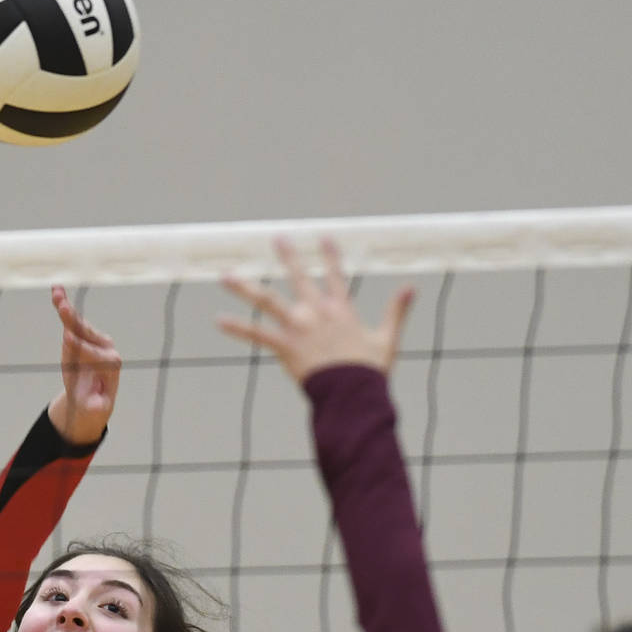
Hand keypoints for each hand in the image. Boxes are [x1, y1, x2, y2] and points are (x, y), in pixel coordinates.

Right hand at [47, 286, 121, 444]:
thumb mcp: (95, 408)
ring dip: (66, 307)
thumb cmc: (92, 403)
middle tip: (64, 310)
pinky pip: (72, 318)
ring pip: (78, 322)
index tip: (67, 340)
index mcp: (111, 362)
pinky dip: (63, 304)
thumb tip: (98, 408)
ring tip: (56, 293)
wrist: (93, 397)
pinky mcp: (84, 334)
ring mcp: (95, 338)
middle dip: (74, 321)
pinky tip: (56, 289)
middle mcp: (106, 346)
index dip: (79, 347)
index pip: (93, 353)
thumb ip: (96, 406)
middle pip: (87, 332)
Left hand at [217, 238, 413, 384]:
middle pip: (298, 277)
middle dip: (288, 257)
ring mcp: (298, 327)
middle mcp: (317, 311)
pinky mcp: (285, 345)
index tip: (323, 237)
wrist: (353, 393)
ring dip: (245, 287)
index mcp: (341, 309)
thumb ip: (396, 311)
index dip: (330, 255)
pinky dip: (237, 328)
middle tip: (277, 238)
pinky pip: (256, 334)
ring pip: (267, 300)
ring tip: (226, 276)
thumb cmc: (370, 370)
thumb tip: (412, 287)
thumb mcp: (387, 338)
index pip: (336, 274)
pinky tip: (219, 320)